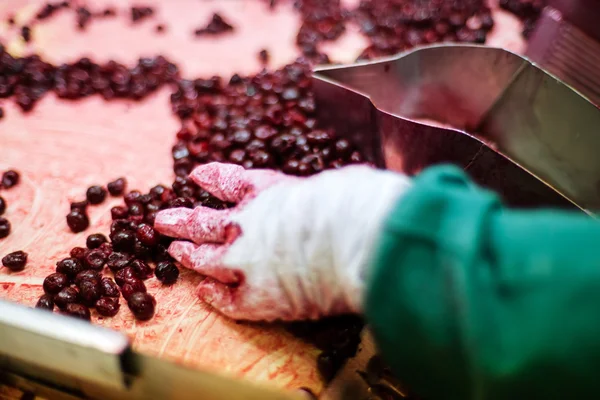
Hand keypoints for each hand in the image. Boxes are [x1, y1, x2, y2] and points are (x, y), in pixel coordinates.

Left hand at [155, 162, 410, 320]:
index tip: (196, 175)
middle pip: (206, 221)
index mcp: (270, 190)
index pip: (232, 181)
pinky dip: (215, 296)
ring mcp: (246, 258)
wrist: (356, 234)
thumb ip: (329, 192)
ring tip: (173, 250)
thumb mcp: (340, 183)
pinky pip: (228, 298)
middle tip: (161, 219)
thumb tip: (350, 188)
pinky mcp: (256, 295)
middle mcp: (250, 222)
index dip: (213, 178)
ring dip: (188, 253)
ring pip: (206, 257)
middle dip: (183, 220)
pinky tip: (205, 293)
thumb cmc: (357, 202)